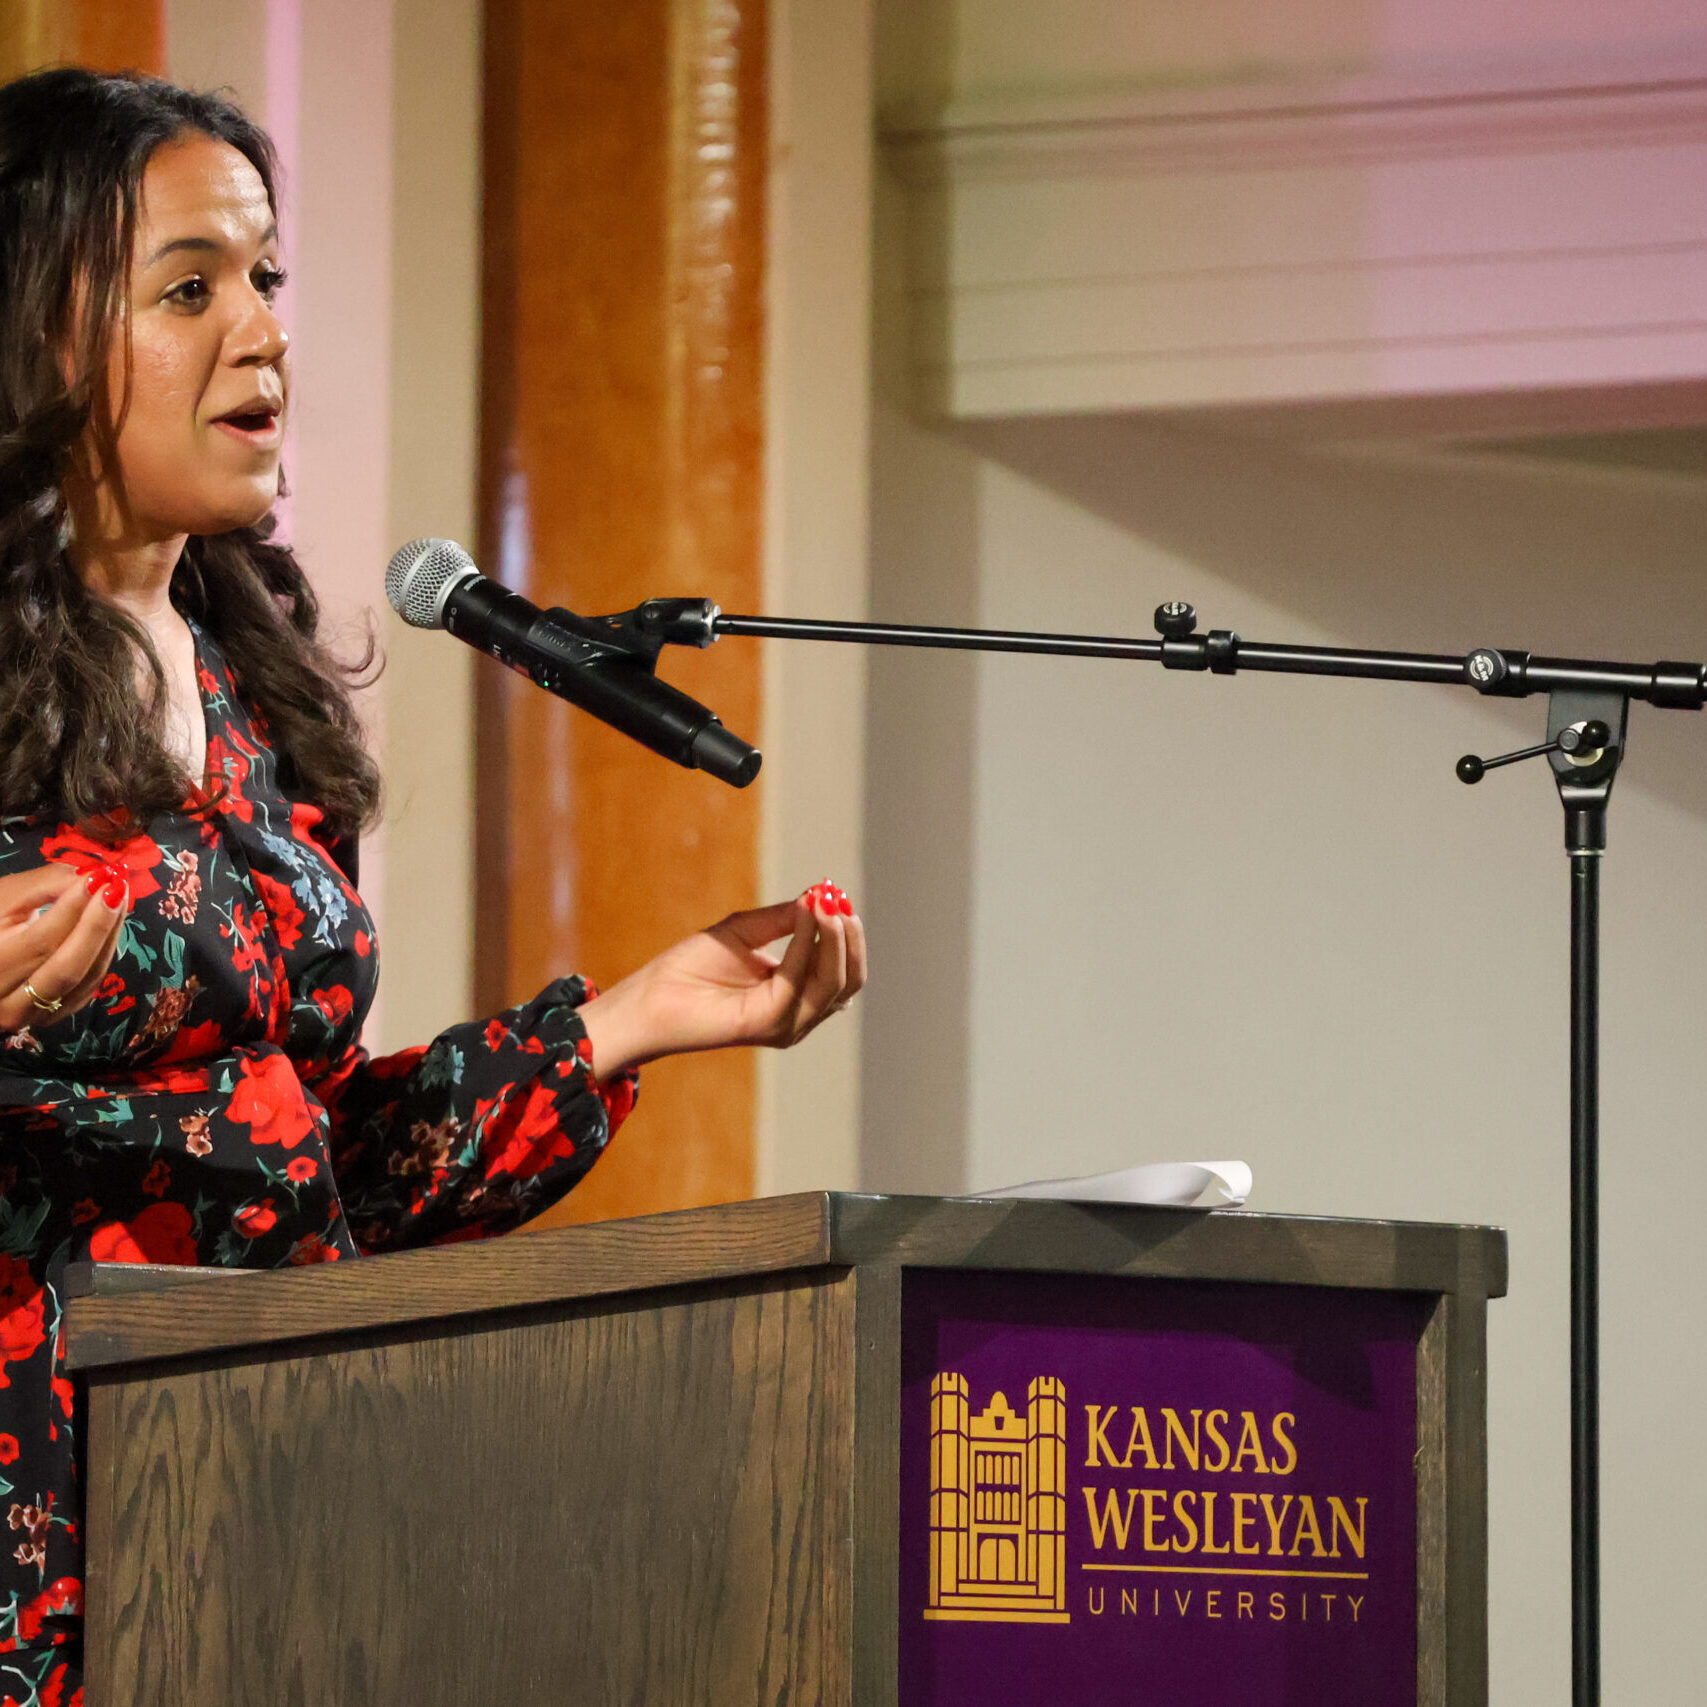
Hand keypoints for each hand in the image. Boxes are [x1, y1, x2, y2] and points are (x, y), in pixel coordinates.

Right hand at [0, 862, 130, 1032]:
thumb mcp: (6, 898)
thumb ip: (47, 884)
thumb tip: (95, 877)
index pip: (40, 942)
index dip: (74, 908)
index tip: (100, 877)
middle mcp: (7, 1003)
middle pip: (67, 967)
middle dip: (98, 925)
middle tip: (118, 887)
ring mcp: (33, 1015)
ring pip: (85, 979)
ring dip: (108, 936)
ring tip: (120, 898)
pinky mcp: (54, 1016)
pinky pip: (90, 985)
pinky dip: (104, 952)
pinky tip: (112, 923)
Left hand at [578, 883, 866, 1079]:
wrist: (652, 997)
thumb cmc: (692, 967)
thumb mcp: (747, 931)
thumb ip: (786, 918)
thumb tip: (822, 896)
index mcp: (798, 997)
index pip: (844, 970)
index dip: (848, 934)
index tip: (839, 895)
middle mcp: (800, 1016)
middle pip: (849, 981)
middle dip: (850, 938)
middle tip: (839, 900)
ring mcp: (787, 1024)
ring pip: (833, 984)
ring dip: (834, 939)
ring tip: (825, 903)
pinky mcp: (768, 1024)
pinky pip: (799, 981)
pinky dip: (805, 944)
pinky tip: (803, 916)